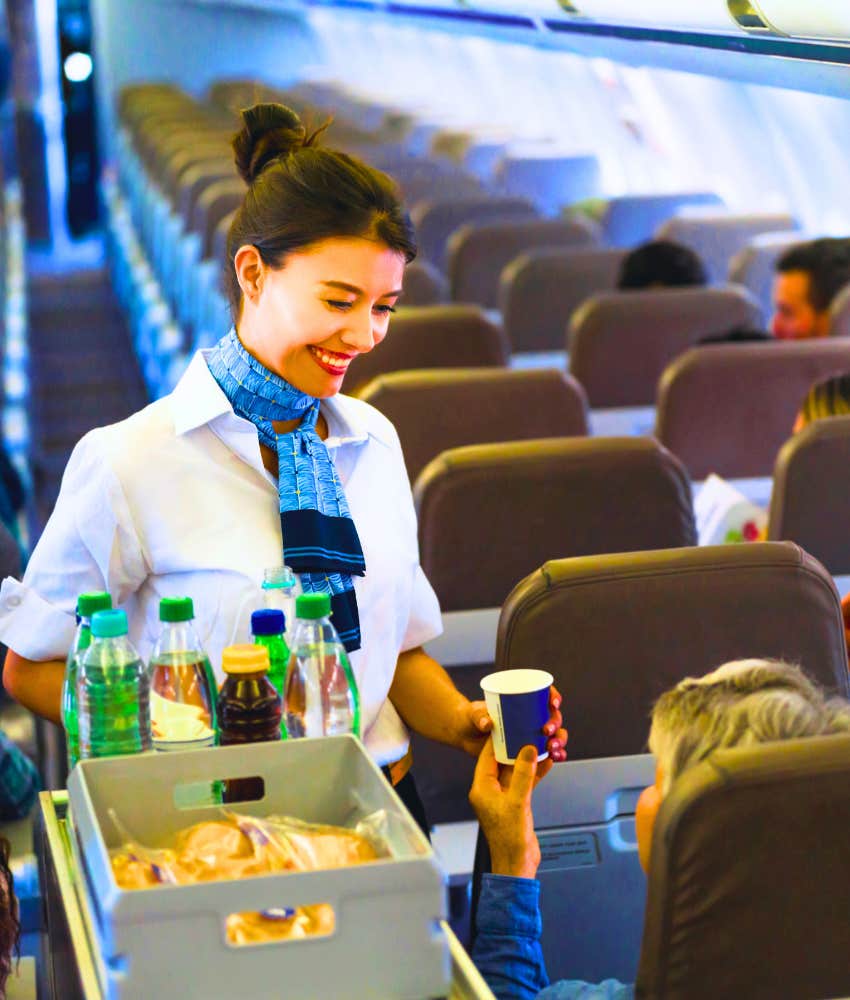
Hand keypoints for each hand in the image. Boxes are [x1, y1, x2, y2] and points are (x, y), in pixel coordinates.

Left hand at [455, 685, 567, 760]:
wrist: (466, 735)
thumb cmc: (470, 718)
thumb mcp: (473, 714)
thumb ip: (479, 717)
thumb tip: (487, 723)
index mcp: (520, 701)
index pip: (543, 693)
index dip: (553, 696)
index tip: (553, 704)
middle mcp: (530, 716)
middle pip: (552, 715)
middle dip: (555, 723)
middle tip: (547, 730)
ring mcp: (530, 733)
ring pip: (554, 734)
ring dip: (558, 740)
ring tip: (552, 748)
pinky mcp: (528, 750)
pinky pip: (547, 751)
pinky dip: (555, 754)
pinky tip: (557, 758)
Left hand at [469, 738, 540, 878]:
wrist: (518, 865)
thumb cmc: (510, 841)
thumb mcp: (517, 803)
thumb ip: (522, 775)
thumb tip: (526, 750)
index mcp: (482, 788)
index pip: (487, 757)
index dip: (497, 740)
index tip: (507, 726)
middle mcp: (490, 791)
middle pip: (502, 762)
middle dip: (516, 748)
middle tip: (527, 731)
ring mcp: (504, 797)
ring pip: (516, 771)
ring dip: (528, 760)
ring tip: (540, 744)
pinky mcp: (516, 804)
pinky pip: (525, 782)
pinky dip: (535, 773)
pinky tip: (547, 763)